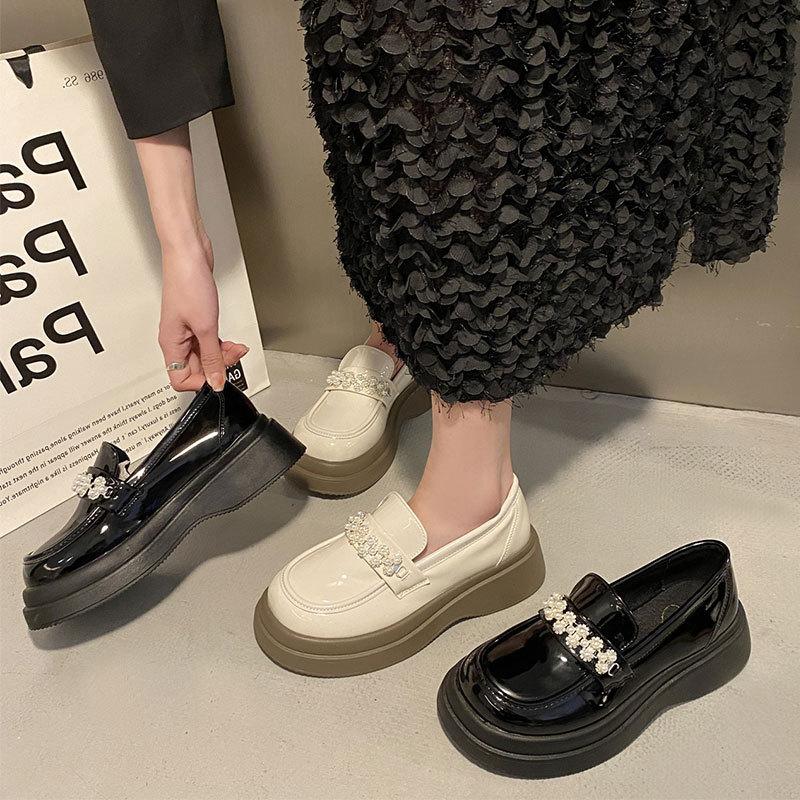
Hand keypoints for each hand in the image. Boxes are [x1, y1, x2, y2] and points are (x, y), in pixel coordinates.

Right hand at [158, 235, 247, 391]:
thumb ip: (212, 358)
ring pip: (205, 355)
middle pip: (195, 368)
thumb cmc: (188, 283)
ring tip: (236, 348)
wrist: (189, 254)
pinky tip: (231, 341)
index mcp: (171, 344)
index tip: (219, 377)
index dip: (201, 382)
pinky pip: (208, 341)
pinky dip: (221, 343)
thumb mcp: (205, 328)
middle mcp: (176, 339)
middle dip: (218, 366)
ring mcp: (186, 329)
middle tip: (233, 357)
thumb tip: (215, 381)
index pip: (180, 380)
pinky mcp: (196, 319)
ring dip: (222, 355)